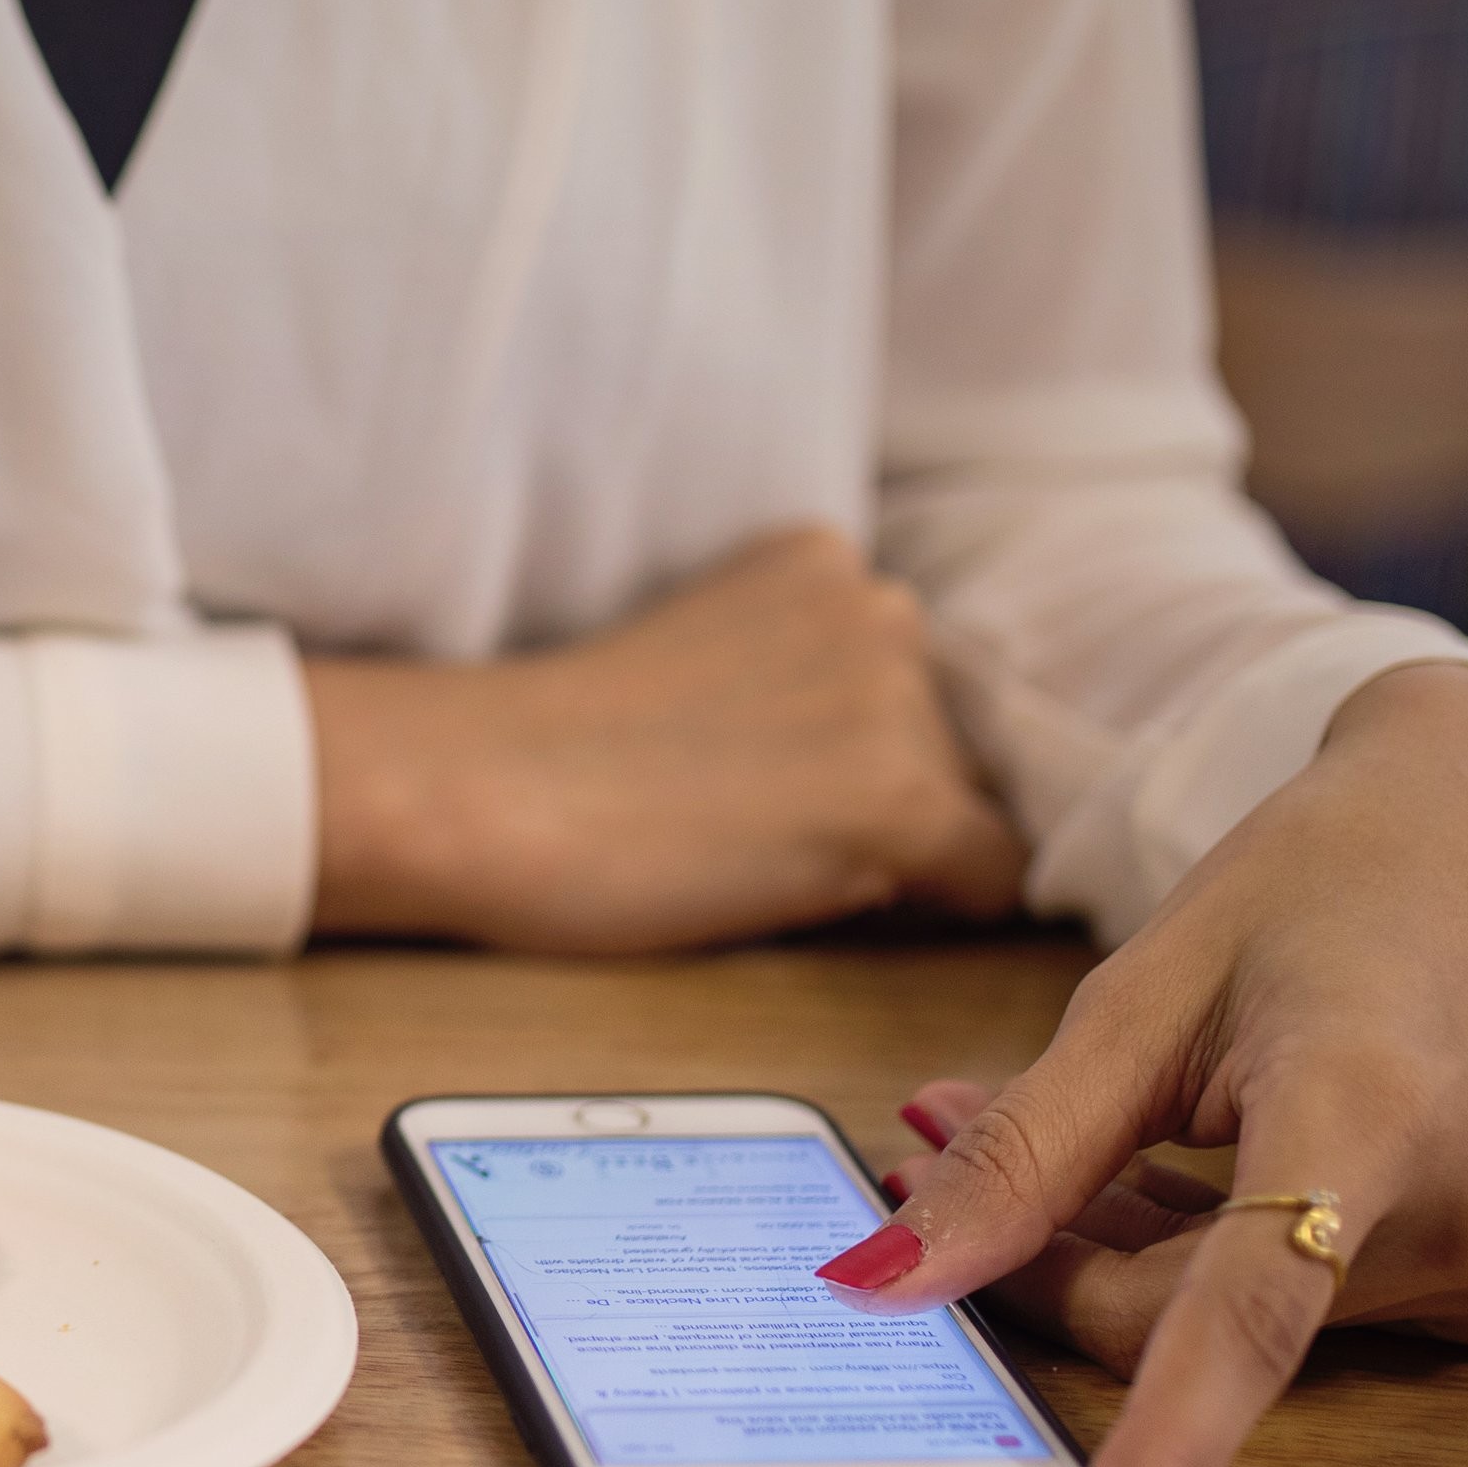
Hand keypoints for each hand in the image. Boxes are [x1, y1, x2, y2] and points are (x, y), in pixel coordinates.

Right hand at [306, 523, 1028, 951]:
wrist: (477, 788)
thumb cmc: (543, 747)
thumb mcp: (700, 656)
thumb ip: (792, 672)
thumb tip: (853, 761)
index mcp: (821, 558)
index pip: (904, 676)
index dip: (842, 747)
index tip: (754, 780)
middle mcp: (881, 607)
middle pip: (947, 740)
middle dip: (880, 789)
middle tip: (747, 822)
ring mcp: (896, 703)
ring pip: (962, 809)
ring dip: (891, 848)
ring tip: (755, 854)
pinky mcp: (899, 801)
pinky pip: (991, 879)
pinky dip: (936, 908)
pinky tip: (823, 899)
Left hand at [834, 662, 1467, 1466]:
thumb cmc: (1314, 884)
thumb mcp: (1138, 997)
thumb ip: (1016, 1156)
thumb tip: (876, 1285)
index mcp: (1376, 1111)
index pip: (1244, 1323)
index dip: (1159, 1454)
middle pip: (1185, 1321)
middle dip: (1051, 1256)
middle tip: (930, 1128)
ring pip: (1238, 1328)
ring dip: (1132, 1250)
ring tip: (1095, 1121)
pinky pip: (1313, 1315)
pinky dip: (1226, 1258)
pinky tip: (1201, 1160)